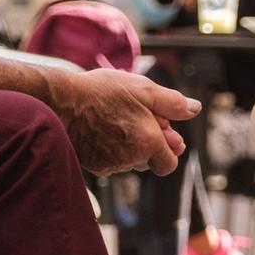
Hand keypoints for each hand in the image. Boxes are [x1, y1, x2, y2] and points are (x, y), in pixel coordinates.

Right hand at [45, 69, 198, 175]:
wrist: (60, 102)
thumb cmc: (102, 92)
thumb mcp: (143, 89)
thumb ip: (172, 102)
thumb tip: (195, 109)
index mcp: (148, 142)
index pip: (169, 163)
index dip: (168, 146)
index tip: (159, 129)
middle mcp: (131, 159)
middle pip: (149, 161)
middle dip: (148, 143)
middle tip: (134, 115)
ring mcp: (110, 165)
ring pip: (129, 161)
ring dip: (128, 144)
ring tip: (113, 117)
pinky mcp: (93, 166)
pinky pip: (110, 162)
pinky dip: (110, 148)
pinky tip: (100, 127)